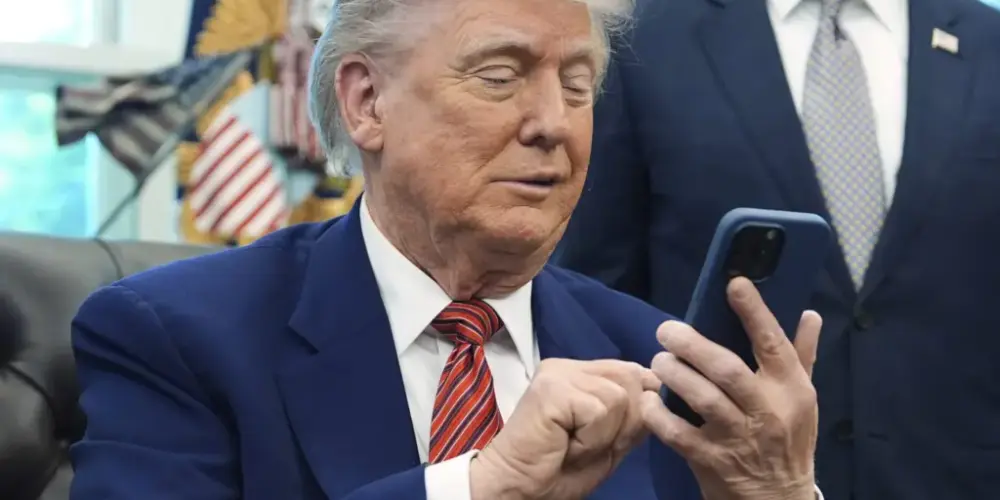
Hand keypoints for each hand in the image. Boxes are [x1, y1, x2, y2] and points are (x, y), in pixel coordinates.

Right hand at [470, 358, 660, 499]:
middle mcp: (568, 366)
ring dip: (604, 435)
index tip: (607, 437)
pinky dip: (591, 440)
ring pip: (618, 397)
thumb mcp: (609, 440)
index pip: (632, 371)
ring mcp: (558, 374)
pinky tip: (566, 446)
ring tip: (574, 445)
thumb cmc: (559, 470)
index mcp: (580, 373)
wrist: (517, 488)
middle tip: (586, 444)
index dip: (635, 407)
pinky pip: (600, 411)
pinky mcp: (552, 389)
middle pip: (631, 380)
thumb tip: (657, 387)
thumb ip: (632, 413)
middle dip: (623, 423)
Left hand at [641, 277, 820, 499]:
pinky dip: (658, 415)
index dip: (754, 312)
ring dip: (674, 374)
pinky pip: (678, 434)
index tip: (734, 284)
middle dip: (693, 345)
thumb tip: (810, 313)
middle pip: (727, 369)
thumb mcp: (803, 398)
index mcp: (791, 389)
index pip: (773, 343)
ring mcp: (737, 437)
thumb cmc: (790, 439)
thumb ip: (802, 355)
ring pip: (702, 399)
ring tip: (658, 360)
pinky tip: (648, 400)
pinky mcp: (710, 460)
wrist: (780, 499)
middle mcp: (766, 410)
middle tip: (667, 330)